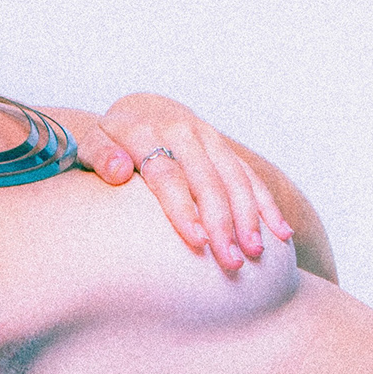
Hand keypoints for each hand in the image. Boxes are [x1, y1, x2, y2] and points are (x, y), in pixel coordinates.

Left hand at [71, 94, 293, 272]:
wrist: (138, 111)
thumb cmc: (110, 144)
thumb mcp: (91, 144)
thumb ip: (100, 156)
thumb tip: (118, 171)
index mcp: (146, 132)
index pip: (168, 173)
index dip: (183, 209)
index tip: (197, 242)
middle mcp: (183, 132)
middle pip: (207, 180)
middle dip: (223, 223)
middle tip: (232, 262)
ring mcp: (209, 139)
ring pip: (235, 179)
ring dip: (249, 217)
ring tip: (256, 253)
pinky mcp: (225, 149)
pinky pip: (251, 177)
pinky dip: (268, 205)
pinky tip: (281, 234)